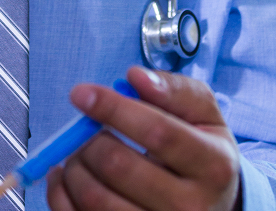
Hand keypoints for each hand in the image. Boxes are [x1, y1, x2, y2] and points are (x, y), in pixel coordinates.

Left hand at [46, 67, 240, 210]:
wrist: (213, 206)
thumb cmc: (201, 151)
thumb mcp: (203, 114)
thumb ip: (174, 90)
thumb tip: (135, 77)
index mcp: (213, 166)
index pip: (156, 131)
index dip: (113, 108)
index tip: (81, 93)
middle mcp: (191, 208)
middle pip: (118, 166)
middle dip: (88, 140)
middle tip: (83, 131)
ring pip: (96, 199)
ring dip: (74, 168)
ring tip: (79, 154)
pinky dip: (62, 196)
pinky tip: (66, 179)